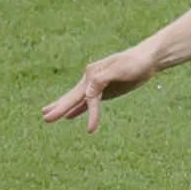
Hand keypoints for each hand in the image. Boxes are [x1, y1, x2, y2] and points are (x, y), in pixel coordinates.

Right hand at [41, 46, 158, 132]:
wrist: (145, 60)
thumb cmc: (134, 63)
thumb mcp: (120, 69)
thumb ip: (103, 80)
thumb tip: (88, 92)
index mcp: (92, 73)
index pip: (88, 97)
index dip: (89, 114)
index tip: (91, 129)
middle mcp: (90, 80)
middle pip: (73, 97)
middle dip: (60, 108)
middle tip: (45, 118)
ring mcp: (95, 86)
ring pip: (76, 99)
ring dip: (62, 107)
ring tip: (46, 115)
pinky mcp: (103, 92)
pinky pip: (87, 102)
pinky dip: (77, 109)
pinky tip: (68, 116)